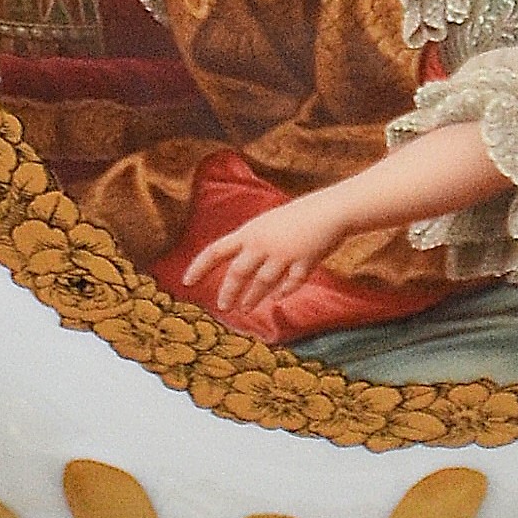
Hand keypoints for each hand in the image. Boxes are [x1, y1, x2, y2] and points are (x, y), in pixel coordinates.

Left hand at [190, 185, 365, 326]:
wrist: (331, 209)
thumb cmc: (298, 216)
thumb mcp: (268, 224)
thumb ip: (254, 243)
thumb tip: (240, 262)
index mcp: (250, 231)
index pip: (216, 250)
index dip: (199, 266)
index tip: (186, 282)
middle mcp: (262, 243)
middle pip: (237, 273)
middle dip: (228, 292)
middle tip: (223, 306)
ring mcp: (283, 254)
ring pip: (262, 283)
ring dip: (252, 297)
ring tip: (245, 308)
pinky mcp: (304, 263)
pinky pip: (290, 284)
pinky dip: (283, 292)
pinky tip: (278, 298)